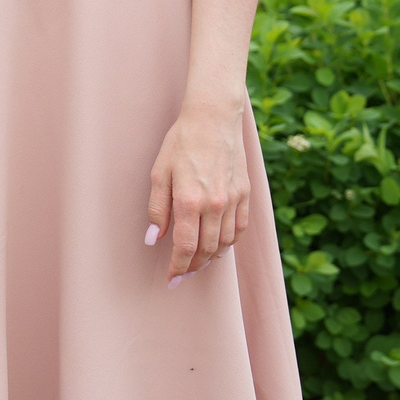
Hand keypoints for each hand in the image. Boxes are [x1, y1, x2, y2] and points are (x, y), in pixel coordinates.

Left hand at [147, 90, 253, 280]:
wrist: (213, 120)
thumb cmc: (180, 143)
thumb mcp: (159, 173)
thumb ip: (158, 208)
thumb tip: (154, 239)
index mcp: (189, 200)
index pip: (186, 247)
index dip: (178, 267)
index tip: (171, 279)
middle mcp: (215, 204)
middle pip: (207, 250)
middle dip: (193, 267)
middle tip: (182, 276)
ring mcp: (234, 200)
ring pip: (225, 242)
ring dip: (212, 258)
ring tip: (198, 265)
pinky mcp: (246, 194)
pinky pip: (240, 228)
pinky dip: (230, 242)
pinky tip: (219, 246)